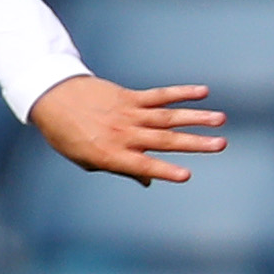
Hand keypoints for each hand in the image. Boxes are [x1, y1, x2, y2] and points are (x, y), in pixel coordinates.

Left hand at [27, 75, 225, 185]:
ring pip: (167, 116)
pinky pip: (159, 95)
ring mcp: (128, 113)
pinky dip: (181, 93)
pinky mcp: (130, 96)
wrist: (52, 98)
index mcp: (111, 154)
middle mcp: (123, 134)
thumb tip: (148, 180)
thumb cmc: (68, 135)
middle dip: (194, 143)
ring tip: (220, 120)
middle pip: (164, 139)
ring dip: (196, 118)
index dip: (164, 170)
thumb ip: (120, 168)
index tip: (187, 175)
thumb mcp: (87, 160)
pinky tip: (203, 93)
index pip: (143, 165)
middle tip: (221, 145)